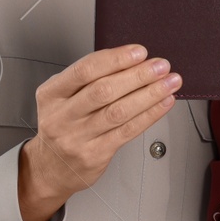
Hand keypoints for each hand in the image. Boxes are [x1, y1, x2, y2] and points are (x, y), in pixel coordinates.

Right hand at [16, 43, 179, 220]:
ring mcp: (77, 138)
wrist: (51, 168)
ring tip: (168, 83)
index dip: (115, 59)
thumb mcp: (62, 97)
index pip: (84, 70)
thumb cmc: (62, 125)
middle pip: (103, 91)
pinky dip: (149, 115)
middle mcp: (61, 116)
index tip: (139, 52)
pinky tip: (162, 103)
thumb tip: (131, 60)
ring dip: (149, 94)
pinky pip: (127, 131)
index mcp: (51, 94)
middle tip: (160, 66)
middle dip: (137, 75)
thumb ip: (89, 79)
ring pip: (118, 112)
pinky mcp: (95, 155)